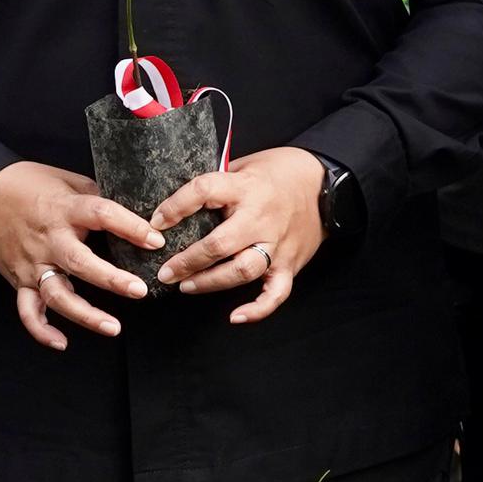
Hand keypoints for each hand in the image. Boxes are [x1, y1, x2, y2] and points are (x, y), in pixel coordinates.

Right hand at [0, 159, 162, 349]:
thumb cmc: (29, 184)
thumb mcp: (66, 180)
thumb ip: (95, 196)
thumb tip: (133, 209)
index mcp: (64, 209)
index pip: (101, 215)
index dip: (130, 226)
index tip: (155, 240)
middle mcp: (49, 239)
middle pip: (80, 263)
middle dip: (110, 279)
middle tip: (139, 290)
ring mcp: (32, 263)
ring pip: (57, 295)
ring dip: (84, 314)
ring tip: (114, 328)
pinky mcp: (19, 280)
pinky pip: (28, 311)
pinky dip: (41, 330)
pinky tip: (62, 343)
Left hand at [151, 143, 326, 323]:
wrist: (325, 185)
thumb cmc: (278, 172)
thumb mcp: (245, 164)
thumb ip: (217, 182)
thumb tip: (177, 200)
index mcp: (246, 186)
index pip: (204, 191)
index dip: (176, 206)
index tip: (157, 223)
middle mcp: (261, 217)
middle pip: (221, 244)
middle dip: (188, 261)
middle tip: (165, 272)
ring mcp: (277, 243)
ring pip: (243, 269)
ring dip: (211, 282)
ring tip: (187, 286)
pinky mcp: (290, 263)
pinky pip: (276, 292)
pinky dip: (258, 309)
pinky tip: (236, 317)